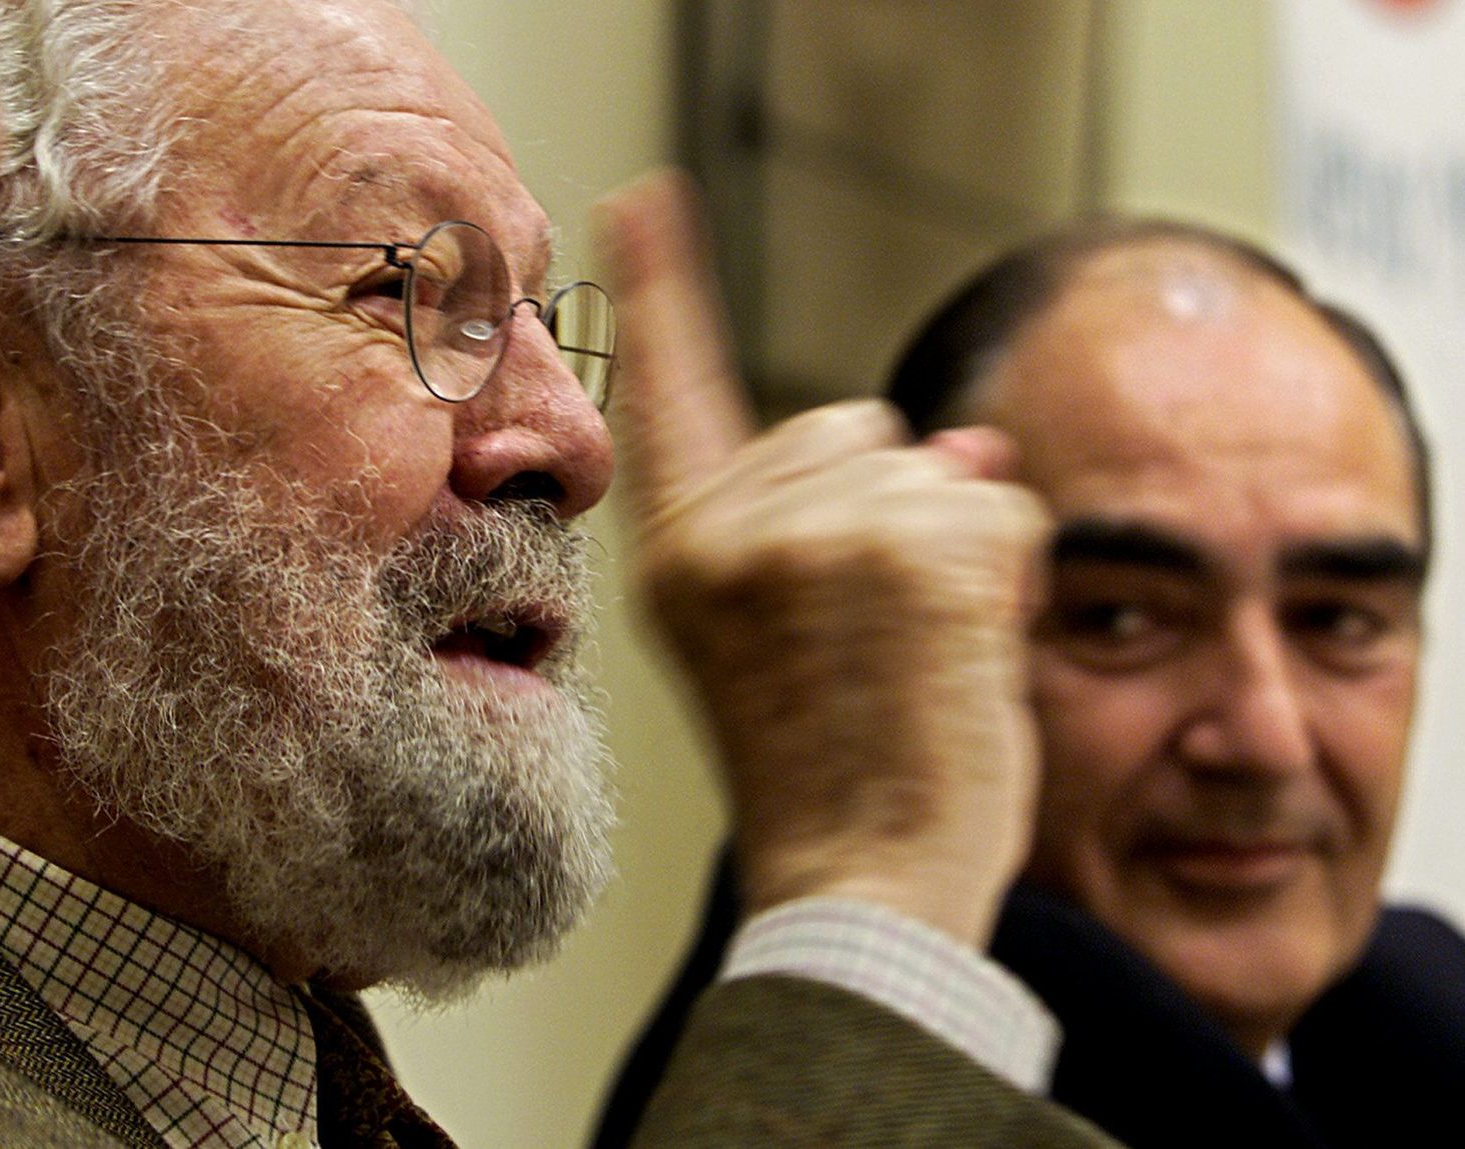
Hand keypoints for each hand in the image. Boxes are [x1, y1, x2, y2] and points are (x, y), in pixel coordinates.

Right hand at [595, 172, 1050, 946]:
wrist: (861, 888)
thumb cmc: (831, 779)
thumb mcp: (788, 642)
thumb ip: (845, 525)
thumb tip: (974, 444)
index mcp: (678, 557)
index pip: (671, 393)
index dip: (663, 289)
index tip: (644, 198)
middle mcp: (727, 531)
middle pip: (852, 426)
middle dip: (895, 505)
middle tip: (880, 638)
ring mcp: (815, 534)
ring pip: (937, 467)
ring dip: (957, 549)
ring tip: (918, 661)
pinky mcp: (911, 551)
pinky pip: (1000, 505)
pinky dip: (1010, 573)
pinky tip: (962, 659)